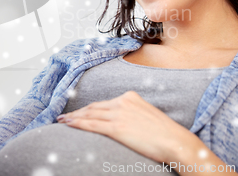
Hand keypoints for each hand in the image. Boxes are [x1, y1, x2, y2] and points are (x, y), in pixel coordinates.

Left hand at [57, 90, 195, 163]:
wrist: (175, 141)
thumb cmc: (165, 133)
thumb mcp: (147, 116)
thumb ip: (133, 114)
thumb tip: (123, 122)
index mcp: (130, 97)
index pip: (103, 103)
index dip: (89, 108)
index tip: (79, 112)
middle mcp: (123, 101)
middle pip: (94, 107)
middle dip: (77, 112)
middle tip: (64, 116)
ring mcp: (119, 114)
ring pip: (90, 114)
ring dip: (73, 117)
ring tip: (62, 121)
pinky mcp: (117, 127)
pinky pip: (92, 124)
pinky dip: (78, 124)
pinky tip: (68, 125)